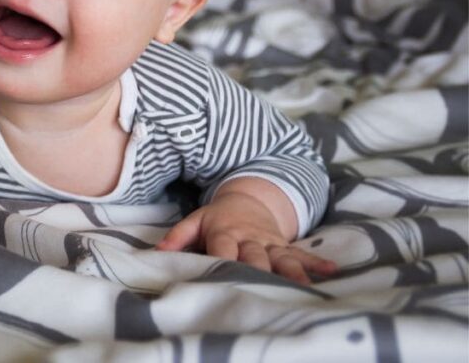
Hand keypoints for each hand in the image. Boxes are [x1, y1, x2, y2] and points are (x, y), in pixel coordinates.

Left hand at [156, 190, 336, 284]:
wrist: (247, 199)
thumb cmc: (217, 218)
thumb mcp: (195, 221)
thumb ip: (177, 237)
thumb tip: (156, 253)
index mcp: (225, 233)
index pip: (223, 249)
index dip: (224, 262)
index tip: (225, 278)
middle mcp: (250, 238)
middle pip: (256, 257)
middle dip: (261, 271)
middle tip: (268, 289)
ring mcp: (270, 243)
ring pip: (282, 258)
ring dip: (292, 273)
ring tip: (303, 287)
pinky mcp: (285, 245)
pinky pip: (302, 254)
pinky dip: (316, 263)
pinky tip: (332, 271)